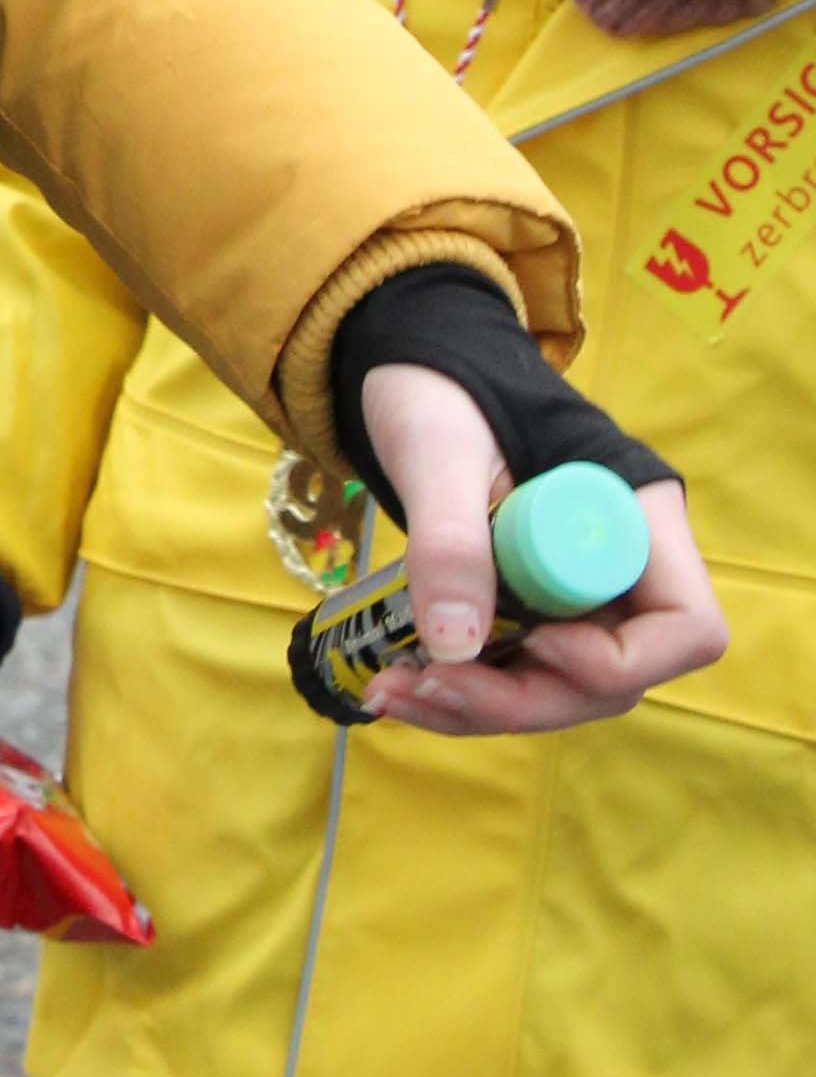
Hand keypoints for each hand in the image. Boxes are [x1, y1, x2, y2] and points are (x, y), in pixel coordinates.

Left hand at [352, 359, 726, 738]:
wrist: (407, 368)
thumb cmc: (441, 388)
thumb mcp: (438, 451)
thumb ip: (451, 539)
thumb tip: (455, 647)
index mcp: (636, 514)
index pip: (686, 626)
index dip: (622, 660)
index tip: (539, 642)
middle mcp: (622, 567)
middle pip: (614, 677)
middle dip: (521, 699)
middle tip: (426, 686)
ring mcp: (577, 595)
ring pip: (560, 689)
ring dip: (479, 708)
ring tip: (390, 692)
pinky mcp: (530, 611)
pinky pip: (514, 674)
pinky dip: (457, 691)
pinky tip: (395, 686)